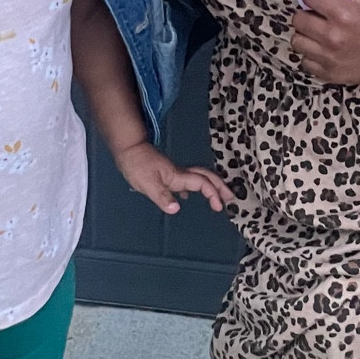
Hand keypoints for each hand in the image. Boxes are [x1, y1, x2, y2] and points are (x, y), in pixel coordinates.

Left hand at [115, 141, 234, 216]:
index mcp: (177, 177)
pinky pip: (187, 180)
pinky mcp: (168, 174)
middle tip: (231, 197)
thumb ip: (162, 197)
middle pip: (206, 177)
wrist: (129, 149)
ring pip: (198, 177)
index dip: (213, 194)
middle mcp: (179, 174)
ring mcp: (174, 173)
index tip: (219, 207)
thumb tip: (177, 209)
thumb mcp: (147, 184)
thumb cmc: (137, 165)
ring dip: (210, 185)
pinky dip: (194, 186)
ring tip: (218, 195)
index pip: (202, 183)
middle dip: (220, 186)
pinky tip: (188, 195)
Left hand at [290, 0, 359, 84]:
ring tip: (318, 34)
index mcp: (342, 13)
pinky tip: (323, 51)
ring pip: (297, 42)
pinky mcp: (332, 74)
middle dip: (306, 14)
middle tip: (317, 16)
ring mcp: (330, 58)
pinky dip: (311, 56)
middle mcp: (332, 36)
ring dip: (306, 36)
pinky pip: (305, 63)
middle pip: (298, 20)